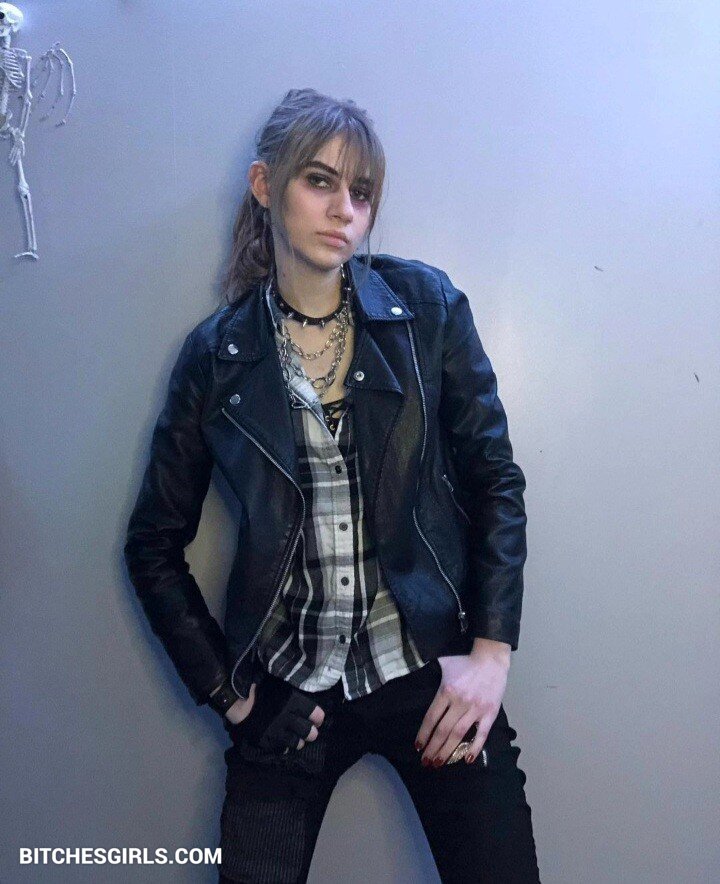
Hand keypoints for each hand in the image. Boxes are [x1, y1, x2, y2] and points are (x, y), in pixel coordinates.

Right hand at [228, 676, 325, 752]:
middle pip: (307, 731)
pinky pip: (282, 748)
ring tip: (299, 740)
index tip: (318, 719)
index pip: (314, 712)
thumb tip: (308, 693)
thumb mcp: (281, 685)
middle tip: (311, 732)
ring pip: (296, 742)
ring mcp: (276, 730)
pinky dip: (286, 746)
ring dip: (299, 741)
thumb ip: (294, 692)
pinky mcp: (267, 740)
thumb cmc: (262, 689)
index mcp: (292, 700)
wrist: (239, 701)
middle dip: (311, 733)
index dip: (318, 717)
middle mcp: (286, 716)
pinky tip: (286, 743)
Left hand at [414, 646, 509, 766]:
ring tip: (439, 763)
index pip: (431, 718)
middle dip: (433, 748)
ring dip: (447, 751)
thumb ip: (430, 669)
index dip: (423, 734)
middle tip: (426, 763)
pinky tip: (466, 759)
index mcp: (446, 690)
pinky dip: (475, 748)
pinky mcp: (490, 713)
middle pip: (443, 730)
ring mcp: (475, 709)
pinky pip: (481, 734)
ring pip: (458, 735)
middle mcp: (459, 701)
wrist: (491, 658)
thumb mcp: (444, 662)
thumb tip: (410, 667)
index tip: (418, 747)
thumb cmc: (465, 661)